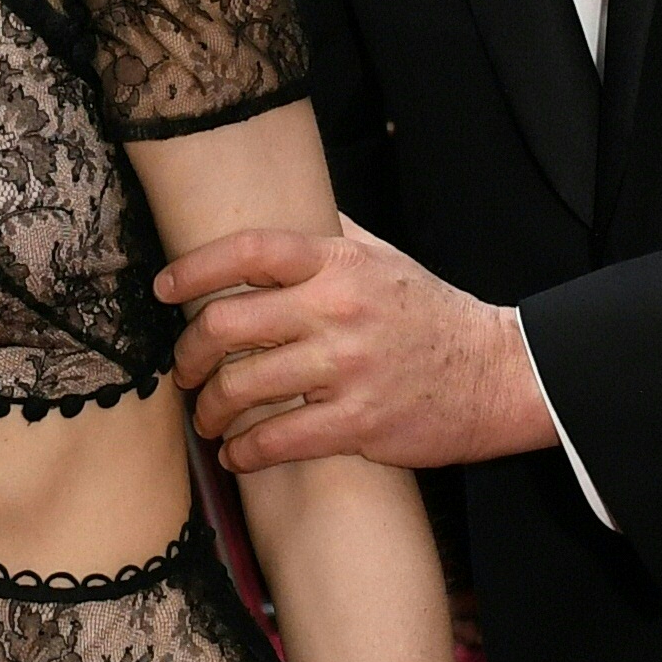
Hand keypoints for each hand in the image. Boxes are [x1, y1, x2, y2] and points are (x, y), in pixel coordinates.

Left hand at [158, 221, 552, 472]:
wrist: (497, 375)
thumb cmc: (433, 315)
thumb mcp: (385, 258)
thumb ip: (331, 237)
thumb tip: (286, 207)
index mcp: (339, 264)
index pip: (249, 251)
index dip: (194, 268)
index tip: (164, 289)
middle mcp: (337, 309)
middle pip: (227, 324)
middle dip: (189, 353)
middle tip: (183, 370)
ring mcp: (346, 368)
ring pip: (242, 386)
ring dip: (210, 409)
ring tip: (208, 417)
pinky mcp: (359, 422)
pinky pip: (277, 439)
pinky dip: (244, 451)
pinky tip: (237, 454)